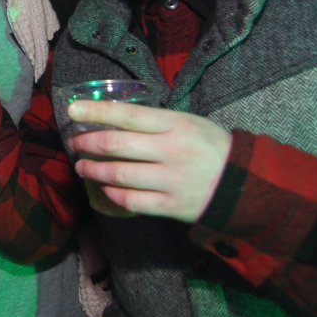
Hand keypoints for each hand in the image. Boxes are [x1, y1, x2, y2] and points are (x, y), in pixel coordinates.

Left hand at [67, 100, 232, 222]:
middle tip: (74, 143)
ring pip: (118, 175)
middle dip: (87, 144)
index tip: (73, 110)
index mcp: (175, 125)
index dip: (96, 111)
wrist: (244, 184)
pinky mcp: (170, 206)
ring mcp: (170, 181)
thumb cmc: (210, 146)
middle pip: (115, 146)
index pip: (127, 115)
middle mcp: (170, 151)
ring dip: (93, 170)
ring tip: (83, 167)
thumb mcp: (188, 122)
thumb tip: (113, 118)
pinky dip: (112, 194)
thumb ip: (155, 121)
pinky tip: (105, 189)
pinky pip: (131, 201)